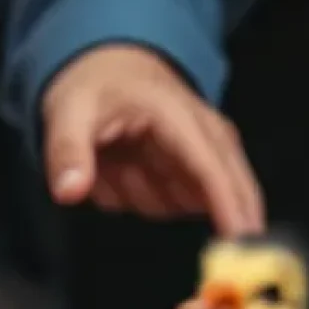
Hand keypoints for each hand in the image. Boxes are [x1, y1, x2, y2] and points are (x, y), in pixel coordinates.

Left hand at [41, 45, 264, 233]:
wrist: (105, 68)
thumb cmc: (94, 86)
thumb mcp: (67, 112)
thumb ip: (68, 152)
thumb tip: (69, 191)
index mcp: (177, 114)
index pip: (210, 167)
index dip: (228, 205)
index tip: (241, 240)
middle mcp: (200, 132)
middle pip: (231, 186)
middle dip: (223, 215)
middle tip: (194, 234)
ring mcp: (198, 154)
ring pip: (184, 202)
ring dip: (144, 197)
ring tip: (114, 166)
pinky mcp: (188, 172)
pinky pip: (169, 204)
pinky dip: (141, 197)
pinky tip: (123, 173)